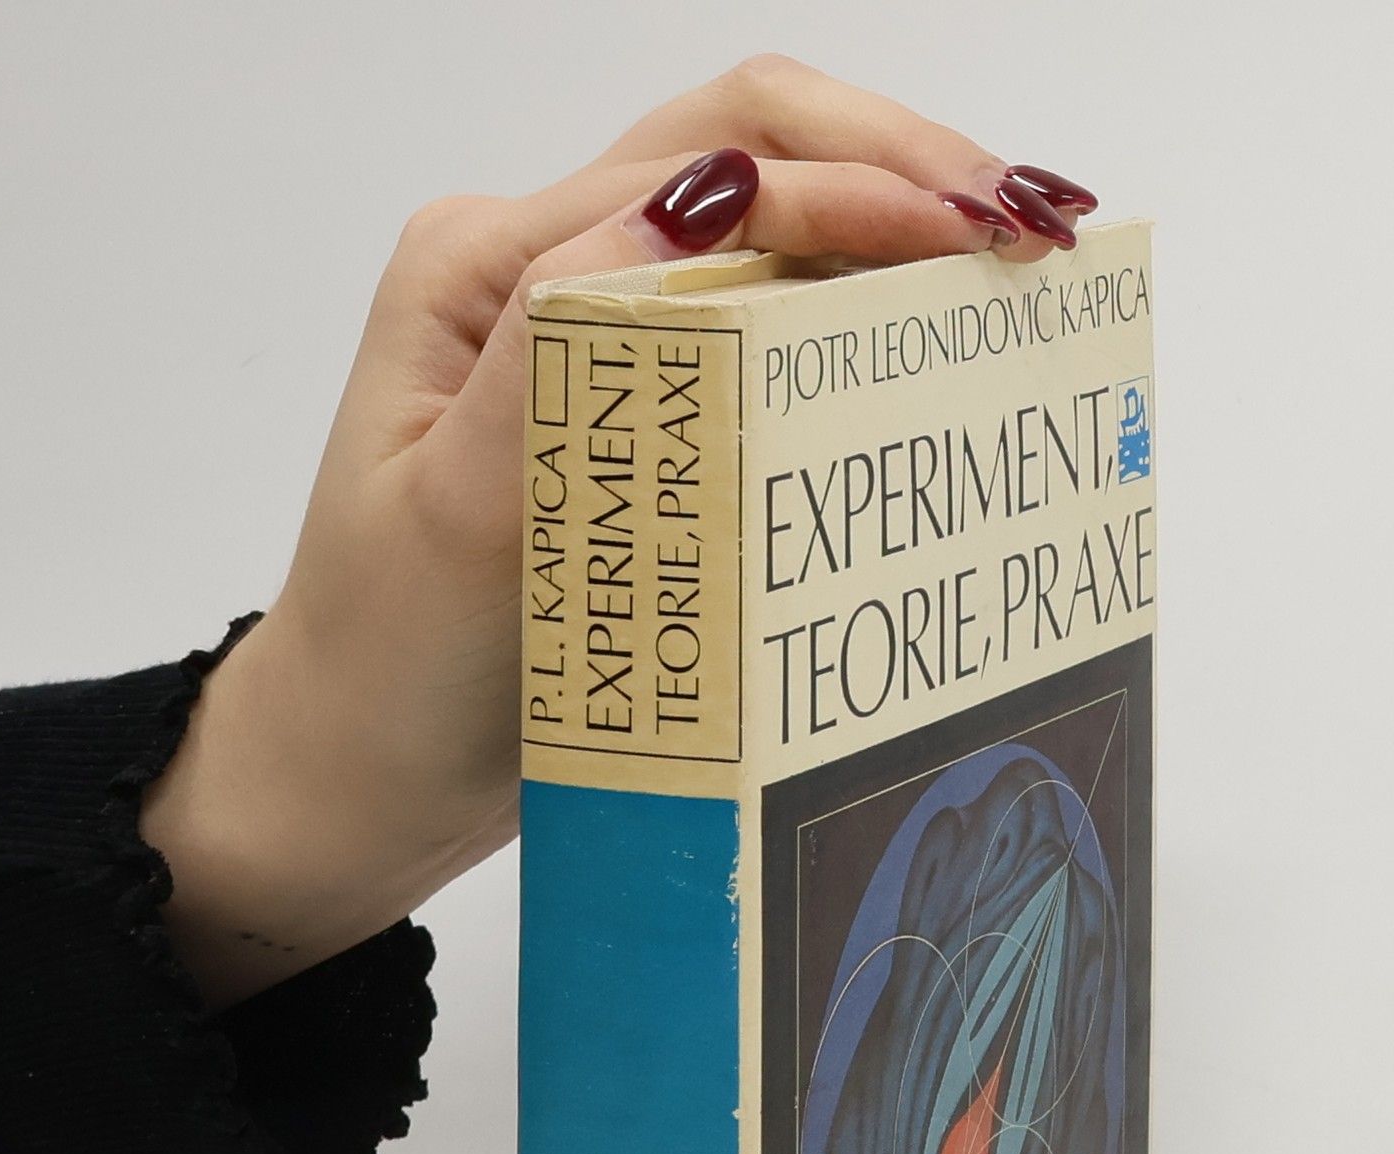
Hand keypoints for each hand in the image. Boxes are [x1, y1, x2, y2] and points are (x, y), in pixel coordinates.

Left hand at [141, 54, 1098, 1006]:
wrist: (360, 768)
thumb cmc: (389, 667)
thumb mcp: (459, 519)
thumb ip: (564, 350)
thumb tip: (706, 205)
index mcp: (484, 270)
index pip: (703, 177)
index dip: (855, 188)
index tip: (979, 242)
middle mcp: (538, 272)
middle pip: (745, 146)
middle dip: (897, 159)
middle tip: (1033, 223)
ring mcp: (588, 330)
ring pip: (765, 215)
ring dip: (890, 213)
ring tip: (1014, 257)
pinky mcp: (632, 402)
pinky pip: (759, 314)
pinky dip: (854, 299)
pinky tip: (930, 325)